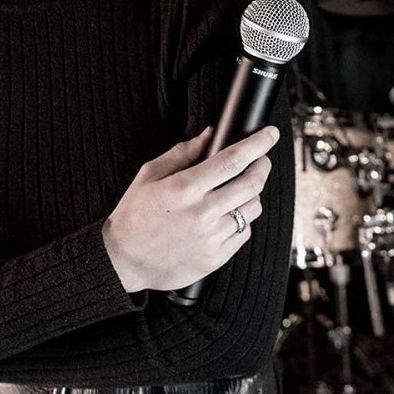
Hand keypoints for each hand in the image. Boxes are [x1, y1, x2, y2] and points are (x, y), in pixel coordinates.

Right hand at [101, 125, 278, 292]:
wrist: (124, 260)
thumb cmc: (134, 214)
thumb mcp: (149, 175)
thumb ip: (181, 153)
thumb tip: (208, 135)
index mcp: (183, 188)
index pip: (232, 160)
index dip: (257, 144)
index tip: (269, 133)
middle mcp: (201, 213)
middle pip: (251, 184)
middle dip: (262, 165)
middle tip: (261, 158)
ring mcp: (211, 238)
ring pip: (252, 209)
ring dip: (253, 193)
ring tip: (241, 188)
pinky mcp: (215, 258)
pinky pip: (244, 233)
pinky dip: (242, 219)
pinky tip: (229, 214)